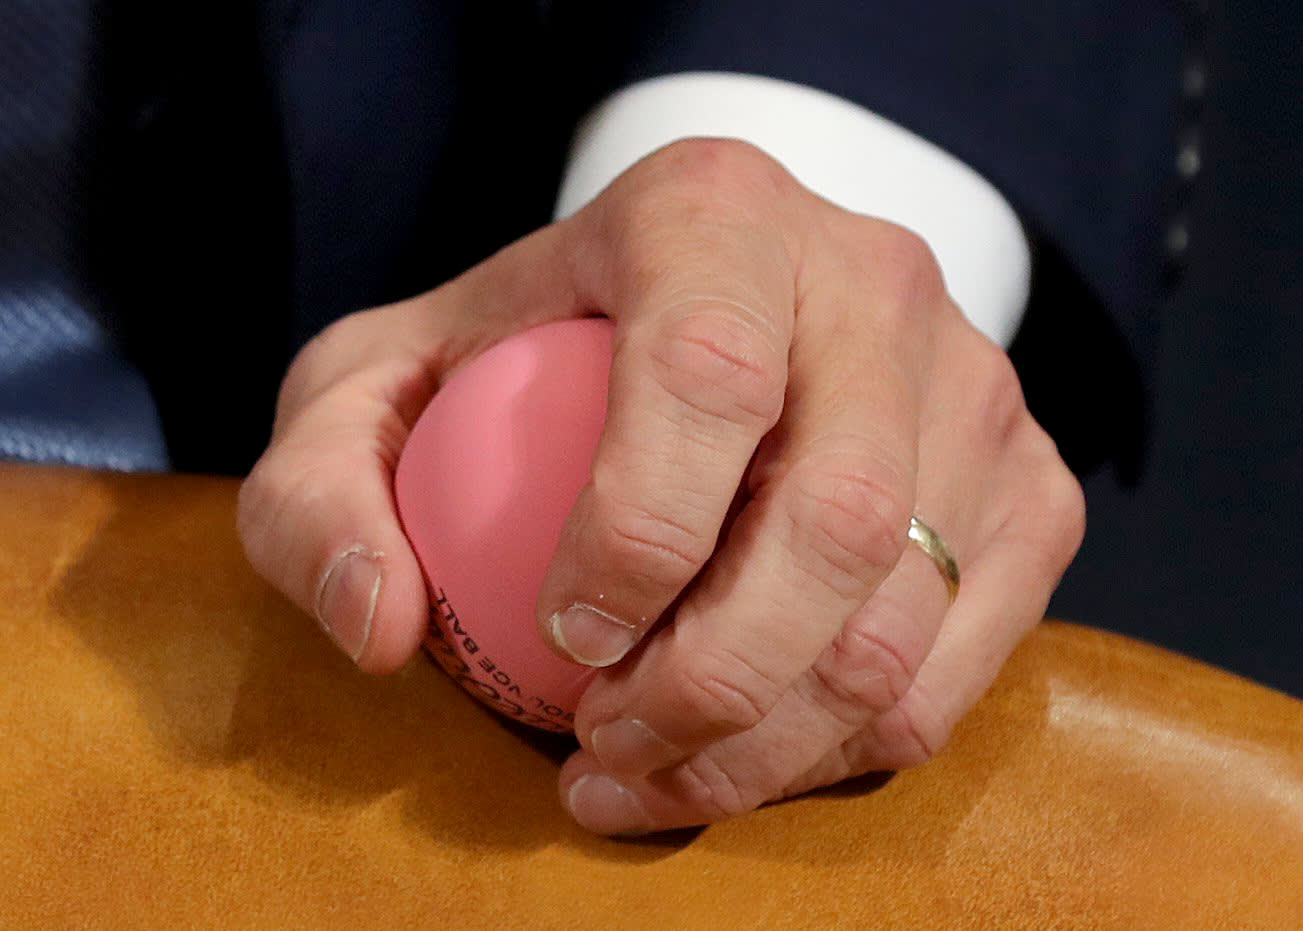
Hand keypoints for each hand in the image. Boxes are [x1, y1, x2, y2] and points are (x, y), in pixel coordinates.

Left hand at [238, 139, 1083, 833]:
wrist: (693, 313)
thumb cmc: (522, 354)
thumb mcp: (373, 389)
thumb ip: (321, 488)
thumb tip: (379, 626)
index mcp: (715, 214)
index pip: (701, 375)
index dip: (630, 538)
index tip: (562, 640)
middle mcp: (871, 277)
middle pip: (830, 517)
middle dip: (707, 686)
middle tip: (603, 744)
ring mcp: (973, 383)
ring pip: (902, 617)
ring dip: (768, 746)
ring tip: (653, 767)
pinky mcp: (1030, 484)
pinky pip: (960, 661)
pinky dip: (847, 747)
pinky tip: (750, 755)